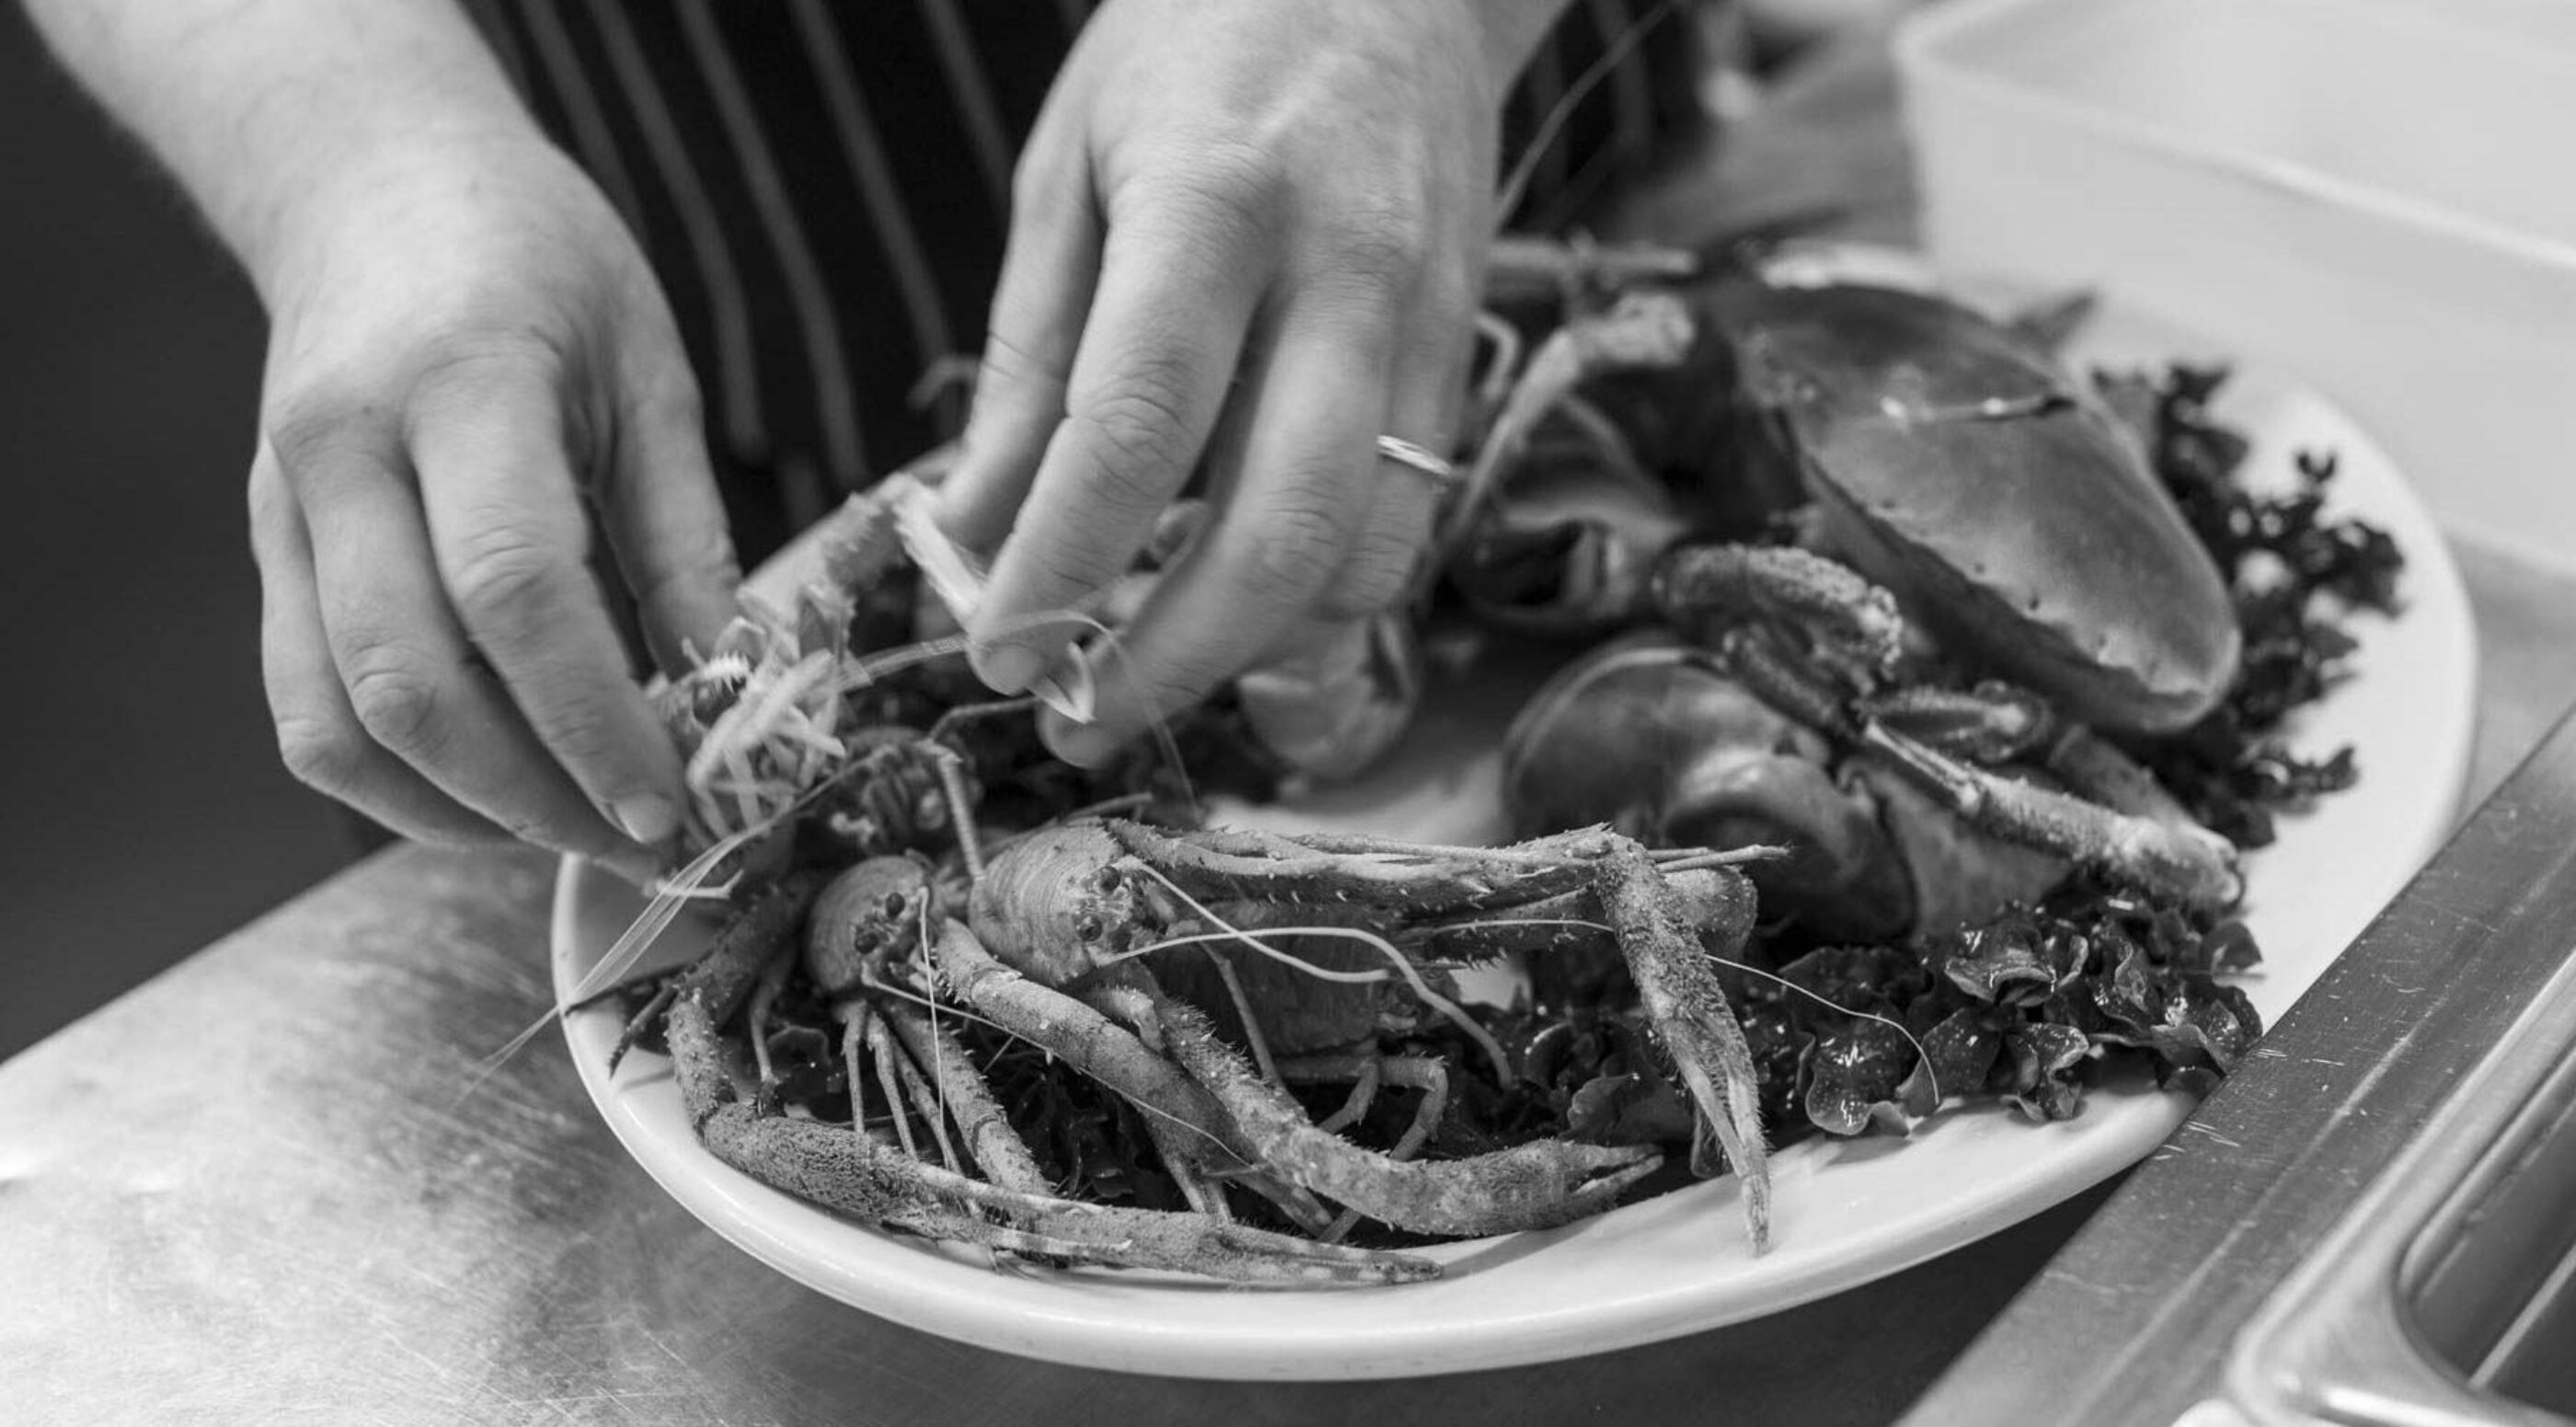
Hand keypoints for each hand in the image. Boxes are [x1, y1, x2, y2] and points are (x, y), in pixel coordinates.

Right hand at [247, 132, 737, 880]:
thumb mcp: (652, 371)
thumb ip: (687, 539)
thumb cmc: (537, 263)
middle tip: (638, 838)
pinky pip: (306, 715)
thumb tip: (735, 694)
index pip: (515, 590)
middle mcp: (342, 455)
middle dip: (532, 796)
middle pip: (409, 682)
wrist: (370, 183)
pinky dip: (400, 786)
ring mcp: (281, 512)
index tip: (670, 800)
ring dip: (460, 813)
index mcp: (459, 385)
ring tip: (571, 827)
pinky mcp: (266, 556)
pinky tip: (494, 793)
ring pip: (336, 725)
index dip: (593, 718)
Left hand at [938, 0, 1563, 764]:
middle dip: (1172, 660)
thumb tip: (972, 534)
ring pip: (1367, 555)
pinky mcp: (1470, 358)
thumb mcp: (1070, 171)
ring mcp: (1429, 325)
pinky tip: (1235, 587)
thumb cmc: (1199, 44)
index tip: (994, 654)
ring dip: (1255, 646)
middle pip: (1280, 532)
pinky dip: (1316, 588)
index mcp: (1214, 207)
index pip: (1134, 432)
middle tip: (1077, 721)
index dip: (1060, 569)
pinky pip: (1406, 520)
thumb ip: (1028, 363)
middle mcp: (1344, 277)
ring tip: (1149, 664)